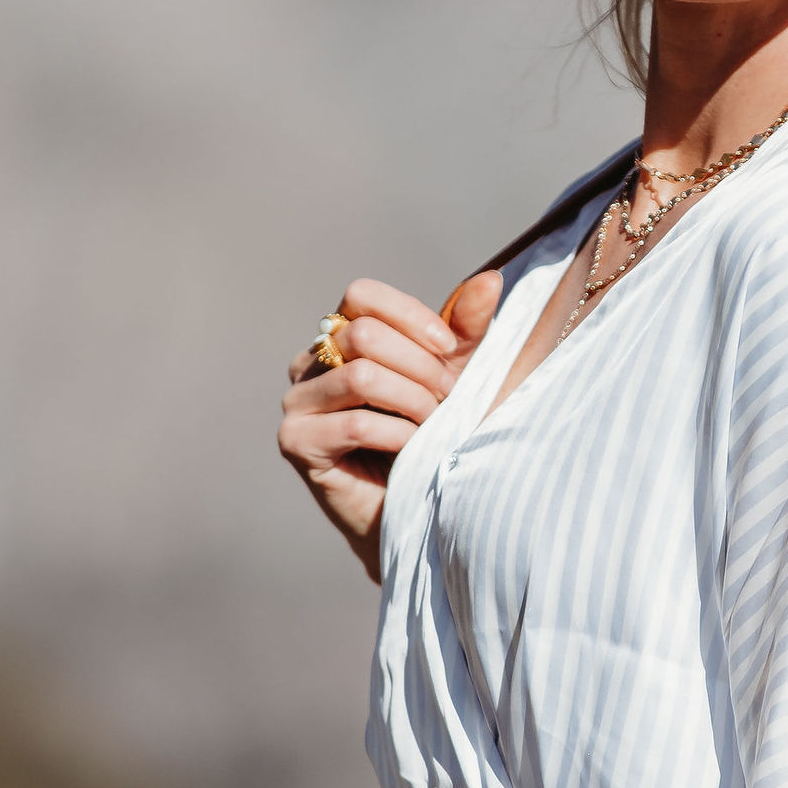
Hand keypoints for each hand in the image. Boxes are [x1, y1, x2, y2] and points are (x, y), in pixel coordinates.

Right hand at [278, 270, 502, 578]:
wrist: (418, 507)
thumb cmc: (433, 435)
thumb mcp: (455, 373)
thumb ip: (465, 328)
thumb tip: (491, 279)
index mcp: (338, 337)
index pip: (361, 295)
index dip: (411, 317)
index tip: (451, 350)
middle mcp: (308, 363)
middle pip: (361, 335)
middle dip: (420, 367)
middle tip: (449, 399)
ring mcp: (296, 402)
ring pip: (361, 376)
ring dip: (413, 401)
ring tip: (434, 425)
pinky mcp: (296, 442)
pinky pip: (356, 423)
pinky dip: (398, 435)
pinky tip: (414, 450)